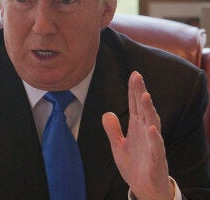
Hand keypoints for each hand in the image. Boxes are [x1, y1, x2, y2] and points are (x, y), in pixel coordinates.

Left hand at [102, 71, 173, 199]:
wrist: (144, 188)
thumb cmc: (135, 166)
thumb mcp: (118, 146)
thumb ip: (113, 130)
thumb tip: (107, 112)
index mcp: (136, 128)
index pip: (135, 106)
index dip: (133, 91)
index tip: (134, 74)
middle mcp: (146, 133)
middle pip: (144, 109)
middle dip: (140, 93)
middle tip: (137, 76)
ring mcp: (152, 145)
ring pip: (152, 123)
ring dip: (149, 110)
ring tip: (145, 96)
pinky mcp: (156, 159)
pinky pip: (156, 147)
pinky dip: (154, 137)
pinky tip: (151, 128)